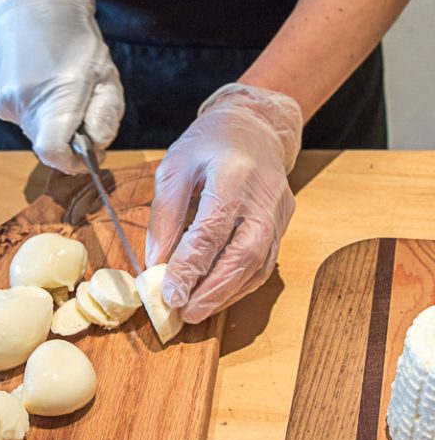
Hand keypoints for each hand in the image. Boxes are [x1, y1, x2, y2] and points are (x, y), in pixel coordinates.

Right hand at [0, 0, 124, 173]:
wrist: (32, 9)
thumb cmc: (75, 39)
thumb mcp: (106, 76)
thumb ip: (107, 116)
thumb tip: (97, 146)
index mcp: (56, 96)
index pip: (53, 152)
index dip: (71, 162)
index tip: (86, 156)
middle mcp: (26, 103)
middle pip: (47, 145)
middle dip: (67, 139)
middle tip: (80, 112)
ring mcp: (6, 103)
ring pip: (35, 133)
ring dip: (52, 123)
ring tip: (60, 90)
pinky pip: (23, 121)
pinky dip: (37, 112)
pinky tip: (42, 87)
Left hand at [145, 83, 302, 322]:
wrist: (255, 126)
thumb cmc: (209, 144)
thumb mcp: (173, 168)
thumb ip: (165, 215)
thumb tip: (155, 262)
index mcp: (234, 172)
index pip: (213, 229)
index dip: (191, 266)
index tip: (170, 294)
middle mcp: (264, 194)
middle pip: (245, 253)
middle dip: (214, 290)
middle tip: (185, 312)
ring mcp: (279, 211)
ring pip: (259, 264)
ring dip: (227, 293)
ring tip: (196, 311)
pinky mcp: (284, 223)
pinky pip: (265, 262)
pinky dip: (240, 285)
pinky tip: (217, 296)